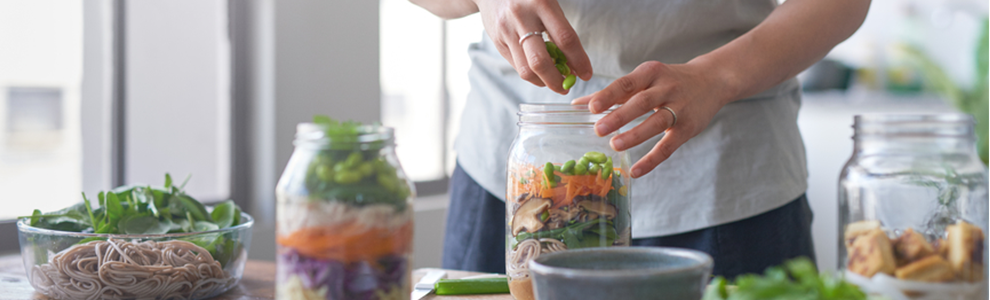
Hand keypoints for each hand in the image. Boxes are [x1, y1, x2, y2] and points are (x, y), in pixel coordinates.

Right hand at [474, 0, 592, 93]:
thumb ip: (560, 30)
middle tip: (567, 86)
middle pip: (541, 61)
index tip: (586, 74)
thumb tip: (573, 64)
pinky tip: (539, 71)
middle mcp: (521, 17)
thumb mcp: (547, 4)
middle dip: (557, 81)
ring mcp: (506, 31)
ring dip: (543, 82)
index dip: (578, 60)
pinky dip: (531, 74)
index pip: (565, 39)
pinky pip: (516, 66)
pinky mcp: (497, 41)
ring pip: (526, 70)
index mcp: (541, 3)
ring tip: (553, 81)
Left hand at [572, 60, 735, 177]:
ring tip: (615, 145)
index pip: (627, 83)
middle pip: (641, 102)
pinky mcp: (688, 128)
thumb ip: (613, 93)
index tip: (591, 106)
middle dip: (619, 115)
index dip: (609, 95)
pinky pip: (669, 146)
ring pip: (656, 122)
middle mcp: (666, 88)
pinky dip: (652, 159)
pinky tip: (635, 170)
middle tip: (598, 129)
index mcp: (651, 73)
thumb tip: (577, 104)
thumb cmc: (668, 81)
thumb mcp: (644, 80)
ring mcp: (679, 108)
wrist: (712, 81)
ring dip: (635, 135)